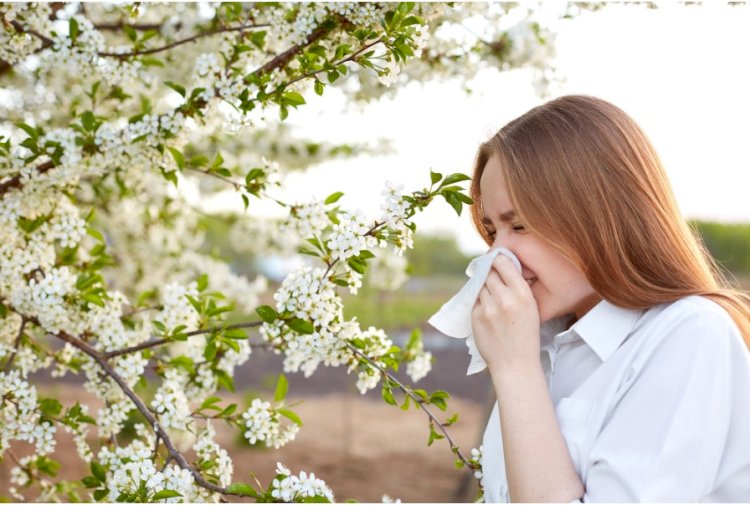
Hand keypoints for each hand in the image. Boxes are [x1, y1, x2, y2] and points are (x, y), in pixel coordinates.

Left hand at [471, 254, 540, 371]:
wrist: (515, 364)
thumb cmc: (525, 335)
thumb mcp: (531, 308)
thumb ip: (517, 287)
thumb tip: (501, 266)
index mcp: (522, 294)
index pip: (503, 263)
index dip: (498, 259)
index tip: (496, 259)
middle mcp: (504, 298)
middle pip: (489, 272)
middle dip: (490, 272)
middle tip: (492, 277)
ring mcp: (488, 307)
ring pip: (480, 285)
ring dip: (484, 287)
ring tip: (493, 298)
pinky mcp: (476, 316)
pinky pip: (475, 300)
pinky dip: (479, 301)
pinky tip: (488, 311)